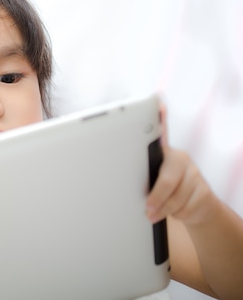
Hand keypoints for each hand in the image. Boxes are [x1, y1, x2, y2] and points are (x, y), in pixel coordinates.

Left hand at [145, 106, 216, 225]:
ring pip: (176, 198)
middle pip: (167, 180)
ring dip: (163, 210)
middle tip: (147, 209)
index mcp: (164, 152)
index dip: (161, 119)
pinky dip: (176, 215)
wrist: (196, 205)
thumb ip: (140, 172)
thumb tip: (114, 178)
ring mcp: (195, 174)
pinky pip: (185, 208)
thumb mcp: (151, 176)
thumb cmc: (163, 187)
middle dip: (156, 197)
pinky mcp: (205, 191)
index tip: (158, 105)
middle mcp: (181, 158)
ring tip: (154, 213)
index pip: (162, 132)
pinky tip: (174, 211)